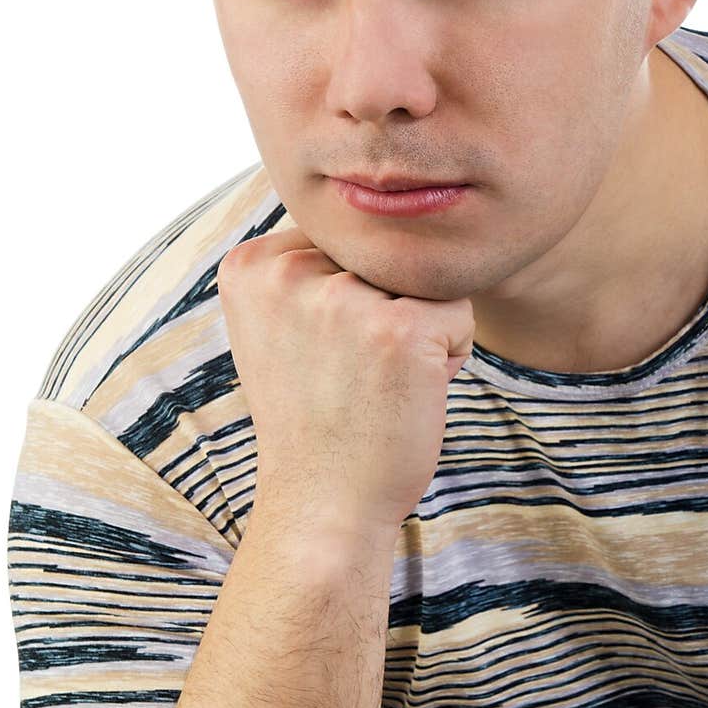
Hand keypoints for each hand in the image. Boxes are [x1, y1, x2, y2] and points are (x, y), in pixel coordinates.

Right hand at [216, 225, 474, 542]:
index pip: (342, 240)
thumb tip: (365, 204)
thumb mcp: (279, 325)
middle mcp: (288, 273)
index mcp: (250, 264)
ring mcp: (343, 299)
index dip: (349, 296)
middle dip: (385, 309)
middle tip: (352, 375)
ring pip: (422, 282)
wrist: (323, 503)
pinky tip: (407, 394)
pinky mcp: (400, 328)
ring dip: (418, 331)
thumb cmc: (315, 415)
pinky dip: (448, 357)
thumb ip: (303, 265)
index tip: (318, 354)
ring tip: (379, 382)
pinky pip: (458, 314)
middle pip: (384, 256)